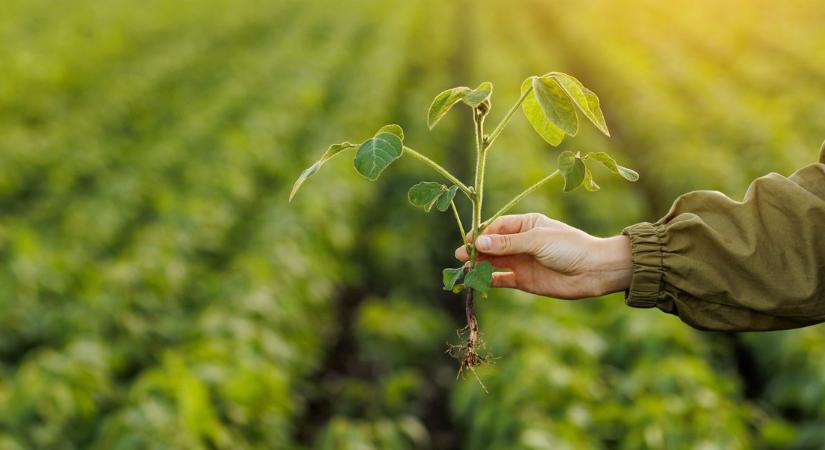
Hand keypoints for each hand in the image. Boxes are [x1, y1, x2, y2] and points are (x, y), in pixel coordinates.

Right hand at [454, 213, 632, 298]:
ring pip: (494, 262)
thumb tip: (478, 243)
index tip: (468, 241)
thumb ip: (507, 244)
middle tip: (460, 256)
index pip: (497, 227)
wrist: (593, 271)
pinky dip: (489, 280)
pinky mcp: (524, 280)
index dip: (482, 234)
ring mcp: (522, 261)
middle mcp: (522, 242)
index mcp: (526, 224)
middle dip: (476, 250)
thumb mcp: (537, 241)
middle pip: (492, 245)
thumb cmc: (569, 247)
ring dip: (479, 265)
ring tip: (465, 270)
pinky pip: (501, 279)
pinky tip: (477, 281)